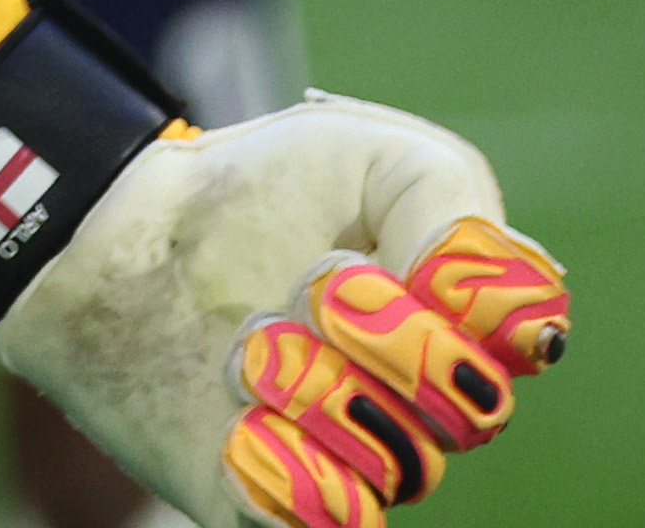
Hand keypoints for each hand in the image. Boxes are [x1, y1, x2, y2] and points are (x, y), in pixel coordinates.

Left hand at [0, 102, 569, 525]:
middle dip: (385, 337)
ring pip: (401, 466)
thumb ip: (459, 212)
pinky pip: (329, 520)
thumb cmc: (252, 191)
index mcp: (463, 322)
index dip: (466, 300)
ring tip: (250, 344)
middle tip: (306, 286)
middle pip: (472, 410)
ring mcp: (359, 458)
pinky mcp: (286, 503)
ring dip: (315, 388)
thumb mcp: (368, 153)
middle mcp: (425, 403)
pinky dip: (285, 469)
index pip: (527, 338)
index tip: (384, 251)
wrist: (117, 234)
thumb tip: (517, 324)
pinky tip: (241, 423)